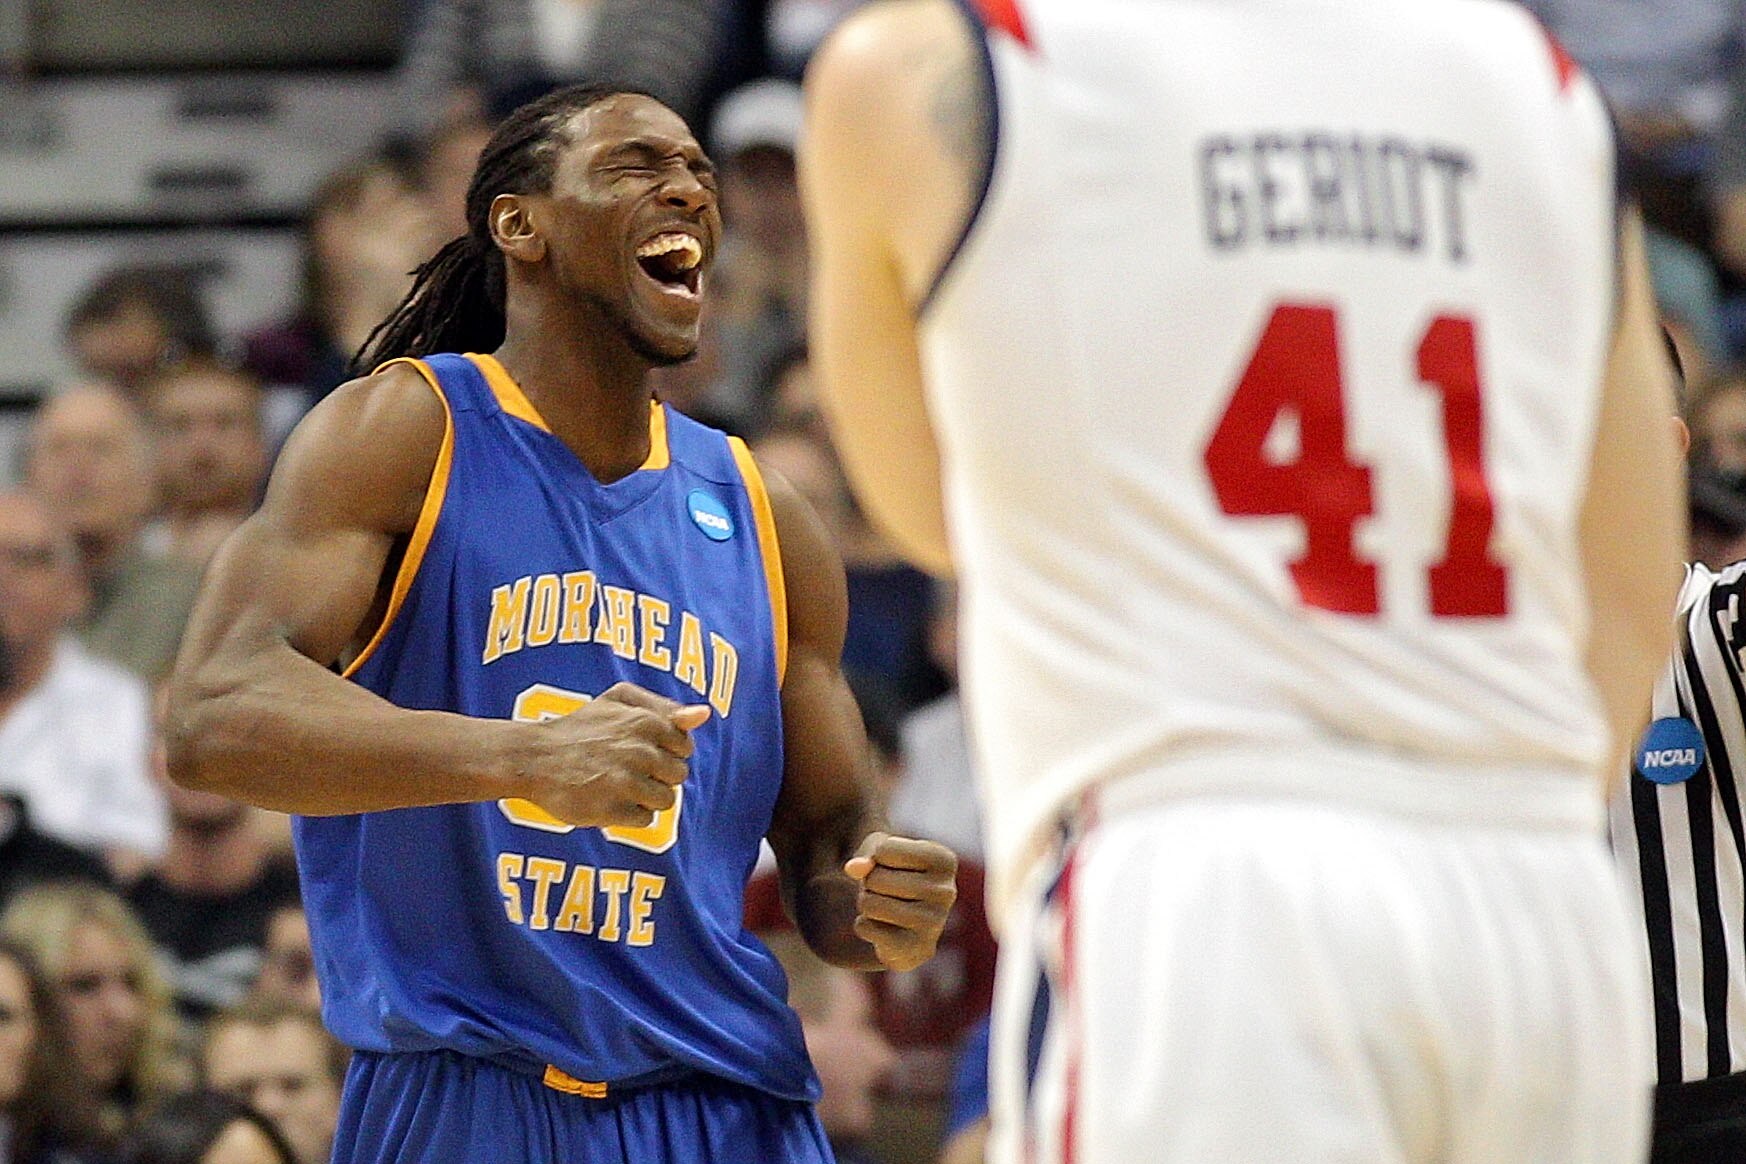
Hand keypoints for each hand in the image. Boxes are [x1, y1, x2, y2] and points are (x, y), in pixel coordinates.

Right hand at [520, 682, 708, 828]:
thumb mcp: (618, 700)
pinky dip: (631, 815)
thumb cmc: (581, 728)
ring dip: (647, 797)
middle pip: (678, 775)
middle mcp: (640, 751)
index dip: (666, 751)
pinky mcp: (612, 810)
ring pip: (666, 800)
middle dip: (658, 775)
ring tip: (619, 786)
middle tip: (628, 769)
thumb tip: (703, 714)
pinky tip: (610, 800)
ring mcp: (626, 782)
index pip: (685, 746)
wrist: (535, 758)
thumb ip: (663, 706)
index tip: (643, 751)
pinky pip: (645, 820)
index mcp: (646, 722)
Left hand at [844, 832, 957, 971]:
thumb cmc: (897, 876)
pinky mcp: (915, 948)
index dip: (878, 858)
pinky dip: (865, 926)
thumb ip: (867, 851)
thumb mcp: (883, 851)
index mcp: (944, 860)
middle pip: (875, 878)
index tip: (894, 868)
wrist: (909, 926)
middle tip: (887, 891)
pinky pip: (865, 928)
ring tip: (885, 907)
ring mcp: (933, 923)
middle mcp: (945, 891)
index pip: (885, 850)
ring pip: (869, 904)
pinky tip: (885, 928)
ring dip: (866, 904)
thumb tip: (853, 868)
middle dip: (870, 884)